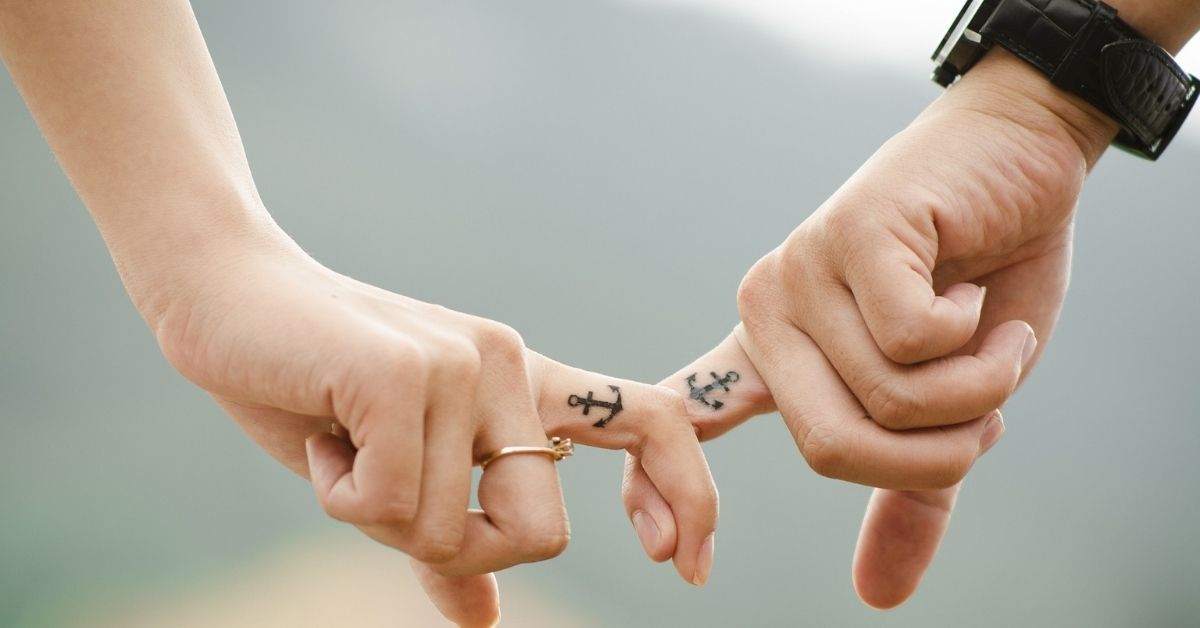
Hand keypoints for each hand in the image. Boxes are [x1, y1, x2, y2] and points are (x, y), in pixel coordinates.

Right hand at [148, 238, 718, 625]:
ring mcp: (464, 365)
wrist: (223, 297)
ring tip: (339, 447)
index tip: (684, 567)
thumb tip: (486, 621)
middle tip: (387, 503)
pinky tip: (318, 436)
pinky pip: (395, 503)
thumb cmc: (310, 389)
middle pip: (542, 533)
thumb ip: (446, 543)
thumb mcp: (389, 477)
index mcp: (522, 385)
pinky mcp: (409, 372)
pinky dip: (341, 497)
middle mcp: (510, 366)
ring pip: (456, 530)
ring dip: (380, 520)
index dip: (688, 495)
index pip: (653, 422)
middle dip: (462, 553)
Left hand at [631, 49, 1119, 608]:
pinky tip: (972, 286)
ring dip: (975, 389)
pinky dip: (976, 338)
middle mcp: (767, 313)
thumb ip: (908, 490)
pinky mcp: (848, 235)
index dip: (658, 490)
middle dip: (936, 451)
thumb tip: (877, 598)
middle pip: (830, 447)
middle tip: (988, 410)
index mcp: (772, 355)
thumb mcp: (949, 401)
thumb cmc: (981, 275)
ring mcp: (800, 271)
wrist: (1018, 155)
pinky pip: (910, 340)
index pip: (687, 423)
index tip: (672, 560)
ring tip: (990, 334)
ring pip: (886, 398)